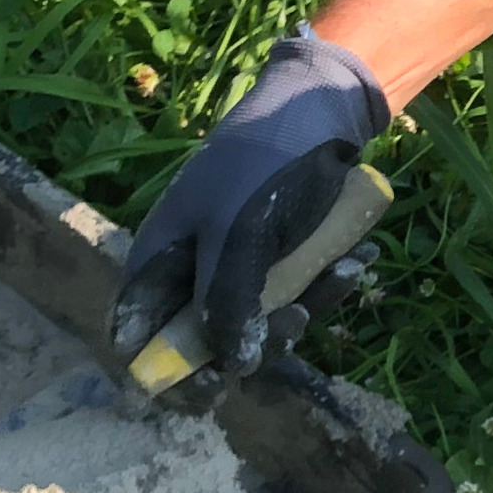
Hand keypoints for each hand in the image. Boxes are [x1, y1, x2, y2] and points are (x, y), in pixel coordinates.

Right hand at [111, 31, 388, 374]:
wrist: (322, 109)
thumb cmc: (263, 164)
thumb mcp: (238, 236)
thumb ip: (227, 305)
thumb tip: (233, 368)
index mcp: (159, 260)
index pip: (135, 335)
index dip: (167, 370)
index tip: (213, 384)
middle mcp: (192, 271)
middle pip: (206, 343)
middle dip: (258, 341)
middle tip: (295, 322)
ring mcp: (236, 267)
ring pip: (260, 326)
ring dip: (305, 310)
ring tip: (340, 270)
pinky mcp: (279, 262)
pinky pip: (296, 297)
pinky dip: (327, 283)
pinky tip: (357, 259)